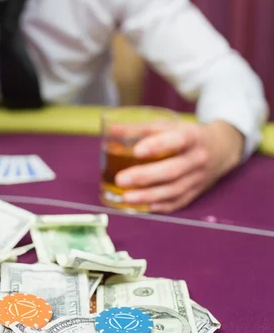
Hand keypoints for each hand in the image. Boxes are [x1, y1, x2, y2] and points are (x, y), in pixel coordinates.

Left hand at [115, 119, 243, 212]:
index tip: (136, 151)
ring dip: (149, 196)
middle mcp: (197, 159)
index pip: (177, 140)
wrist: (221, 149)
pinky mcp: (195, 192)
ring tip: (126, 197)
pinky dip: (160, 206)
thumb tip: (111, 129)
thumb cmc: (187, 135)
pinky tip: (143, 207)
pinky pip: (178, 202)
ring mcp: (198, 178)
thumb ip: (141, 128)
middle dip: (145, 176)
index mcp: (192, 137)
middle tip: (120, 179)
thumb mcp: (169, 125)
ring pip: (174, 190)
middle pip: (173, 170)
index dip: (157, 145)